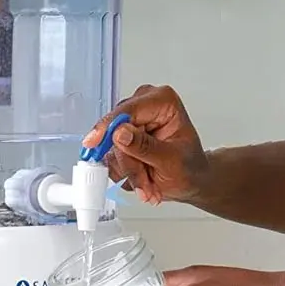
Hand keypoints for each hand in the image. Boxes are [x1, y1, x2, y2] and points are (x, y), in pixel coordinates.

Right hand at [84, 85, 209, 205]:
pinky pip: (110, 157)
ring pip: (112, 148)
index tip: (94, 142)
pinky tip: (144, 180)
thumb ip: (145, 146)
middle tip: (146, 184)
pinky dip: (125, 174)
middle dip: (130, 163)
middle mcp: (144, 106)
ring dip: (129, 172)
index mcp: (163, 101)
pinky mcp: (121, 138)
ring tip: (150, 184)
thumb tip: (119, 133)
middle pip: (116, 132)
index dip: (109, 126)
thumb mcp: (171, 160)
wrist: (190, 180)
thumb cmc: (189, 166)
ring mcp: (131, 122)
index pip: (128, 109)